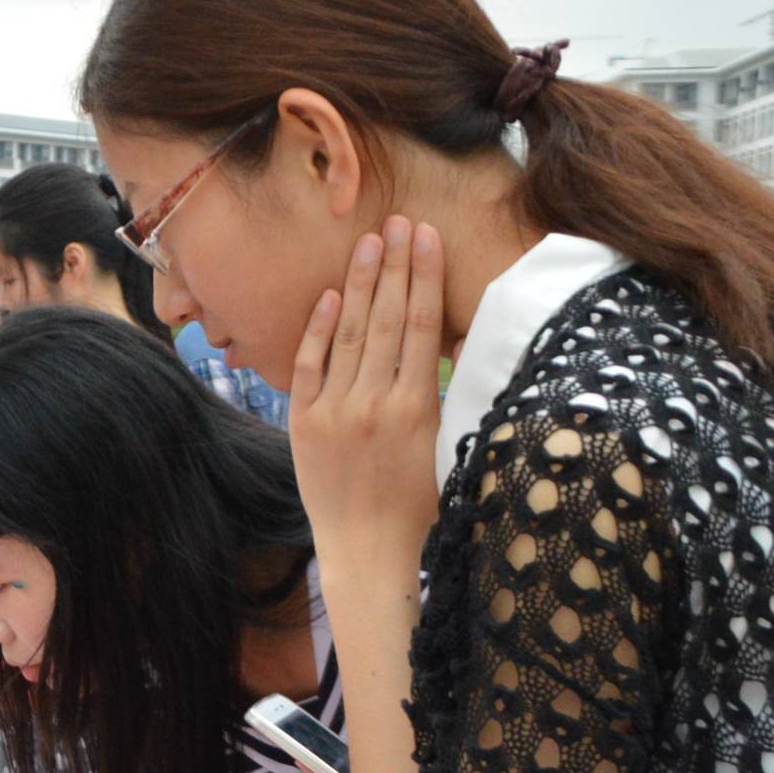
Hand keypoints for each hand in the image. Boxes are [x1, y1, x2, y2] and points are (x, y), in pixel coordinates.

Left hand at [288, 216, 445, 565]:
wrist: (370, 553)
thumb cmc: (422, 506)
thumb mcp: (451, 446)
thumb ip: (457, 392)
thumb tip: (469, 337)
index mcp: (417, 407)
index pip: (422, 325)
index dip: (424, 276)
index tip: (427, 235)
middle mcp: (373, 403)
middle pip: (386, 319)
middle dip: (394, 265)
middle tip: (399, 219)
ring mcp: (334, 412)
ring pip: (348, 335)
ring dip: (360, 285)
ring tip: (369, 243)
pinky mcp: (304, 425)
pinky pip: (309, 367)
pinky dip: (319, 330)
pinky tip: (331, 295)